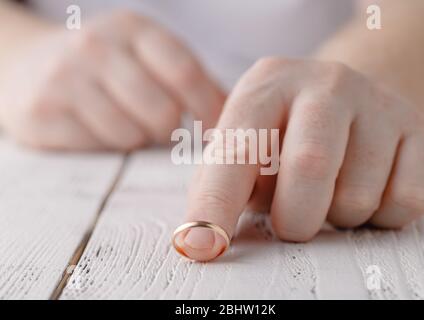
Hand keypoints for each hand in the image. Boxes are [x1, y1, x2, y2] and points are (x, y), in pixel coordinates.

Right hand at [0, 10, 223, 149]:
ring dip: (136, 138)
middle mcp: (97, 46)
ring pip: (132, 135)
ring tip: (124, 122)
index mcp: (134, 29)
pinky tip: (97, 128)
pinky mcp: (41, 112)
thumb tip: (239, 110)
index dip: (208, 111)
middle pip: (163, 112)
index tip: (216, 134)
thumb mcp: (146, 55)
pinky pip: (98, 146)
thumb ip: (191, 79)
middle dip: (169, 129)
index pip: (186, 74)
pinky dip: (106, 145)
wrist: (30, 65)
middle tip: (161, 126)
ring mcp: (64, 78)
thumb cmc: (106, 66)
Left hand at [178, 58, 423, 260]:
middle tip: (291, 222)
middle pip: (308, 167)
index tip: (202, 247)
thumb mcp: (245, 146)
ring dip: (336, 217)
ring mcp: (378, 102)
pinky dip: (379, 216)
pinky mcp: (420, 130)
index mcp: (267, 85)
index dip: (215, 205)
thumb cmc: (286, 135)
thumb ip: (220, 185)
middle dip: (294, 218)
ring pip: (358, 196)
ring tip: (330, 193)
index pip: (237, 152)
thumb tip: (200, 241)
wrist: (351, 102)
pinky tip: (367, 189)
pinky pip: (405, 202)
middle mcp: (325, 83)